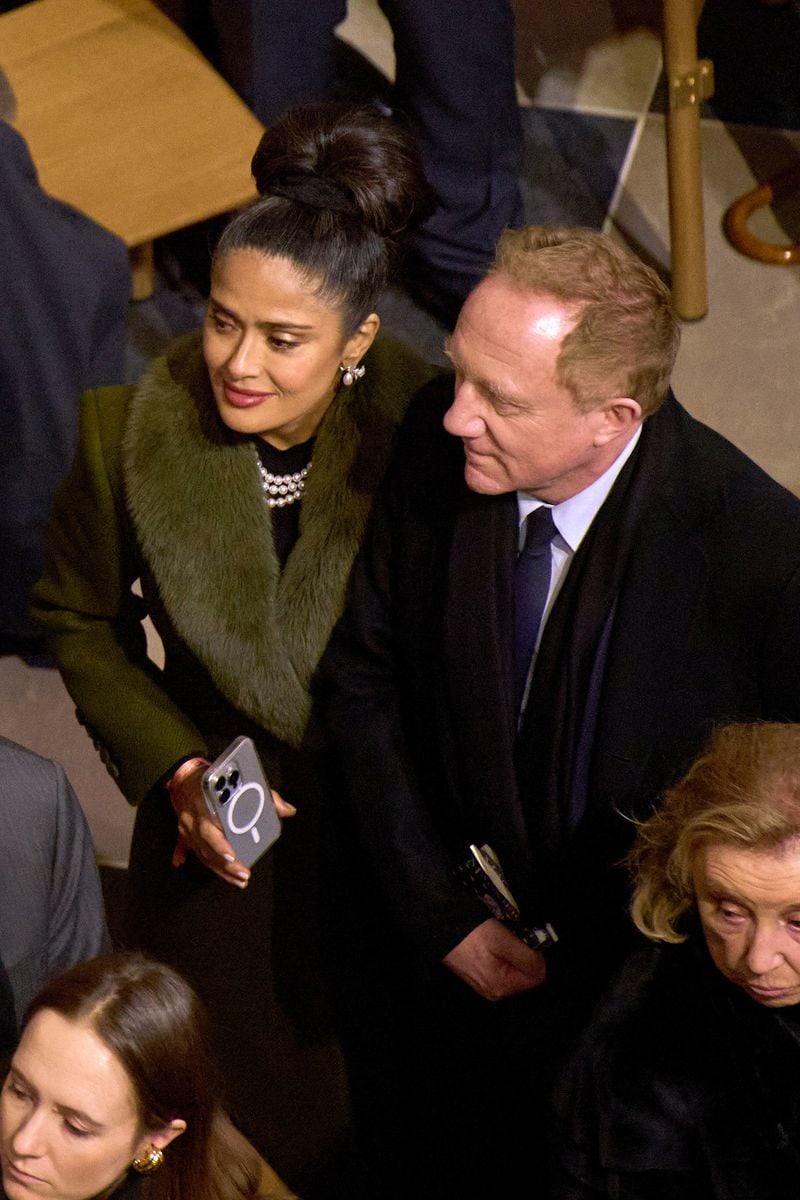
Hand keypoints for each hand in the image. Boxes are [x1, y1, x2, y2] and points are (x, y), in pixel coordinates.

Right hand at [167, 759, 295, 886]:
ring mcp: (187, 828)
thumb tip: (287, 810)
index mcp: (207, 803)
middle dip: (225, 865)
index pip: (211, 828)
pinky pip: (190, 850)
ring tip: (238, 879)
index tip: (232, 856)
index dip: (220, 845)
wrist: (184, 775)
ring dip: (220, 869)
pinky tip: (201, 869)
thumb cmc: (214, 778)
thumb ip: (266, 796)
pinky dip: (197, 861)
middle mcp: (194, 818)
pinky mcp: (184, 834)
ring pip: (202, 854)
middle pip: (207, 847)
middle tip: (243, 874)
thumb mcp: (241, 781)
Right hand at [443, 918, 545, 1000]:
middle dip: (523, 952)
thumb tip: (541, 965)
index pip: (537, 976)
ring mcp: (484, 983)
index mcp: (502, 986)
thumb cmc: (471, 933)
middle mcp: (494, 991)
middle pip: (524, 972)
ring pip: (512, 967)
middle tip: (511, 934)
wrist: (437, 925)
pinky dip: (501, 951)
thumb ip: (526, 956)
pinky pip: (500, 964)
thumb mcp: (502, 940)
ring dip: (512, 950)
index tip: (524, 937)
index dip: (535, 954)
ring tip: (499, 935)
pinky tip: (491, 938)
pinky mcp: (477, 973)